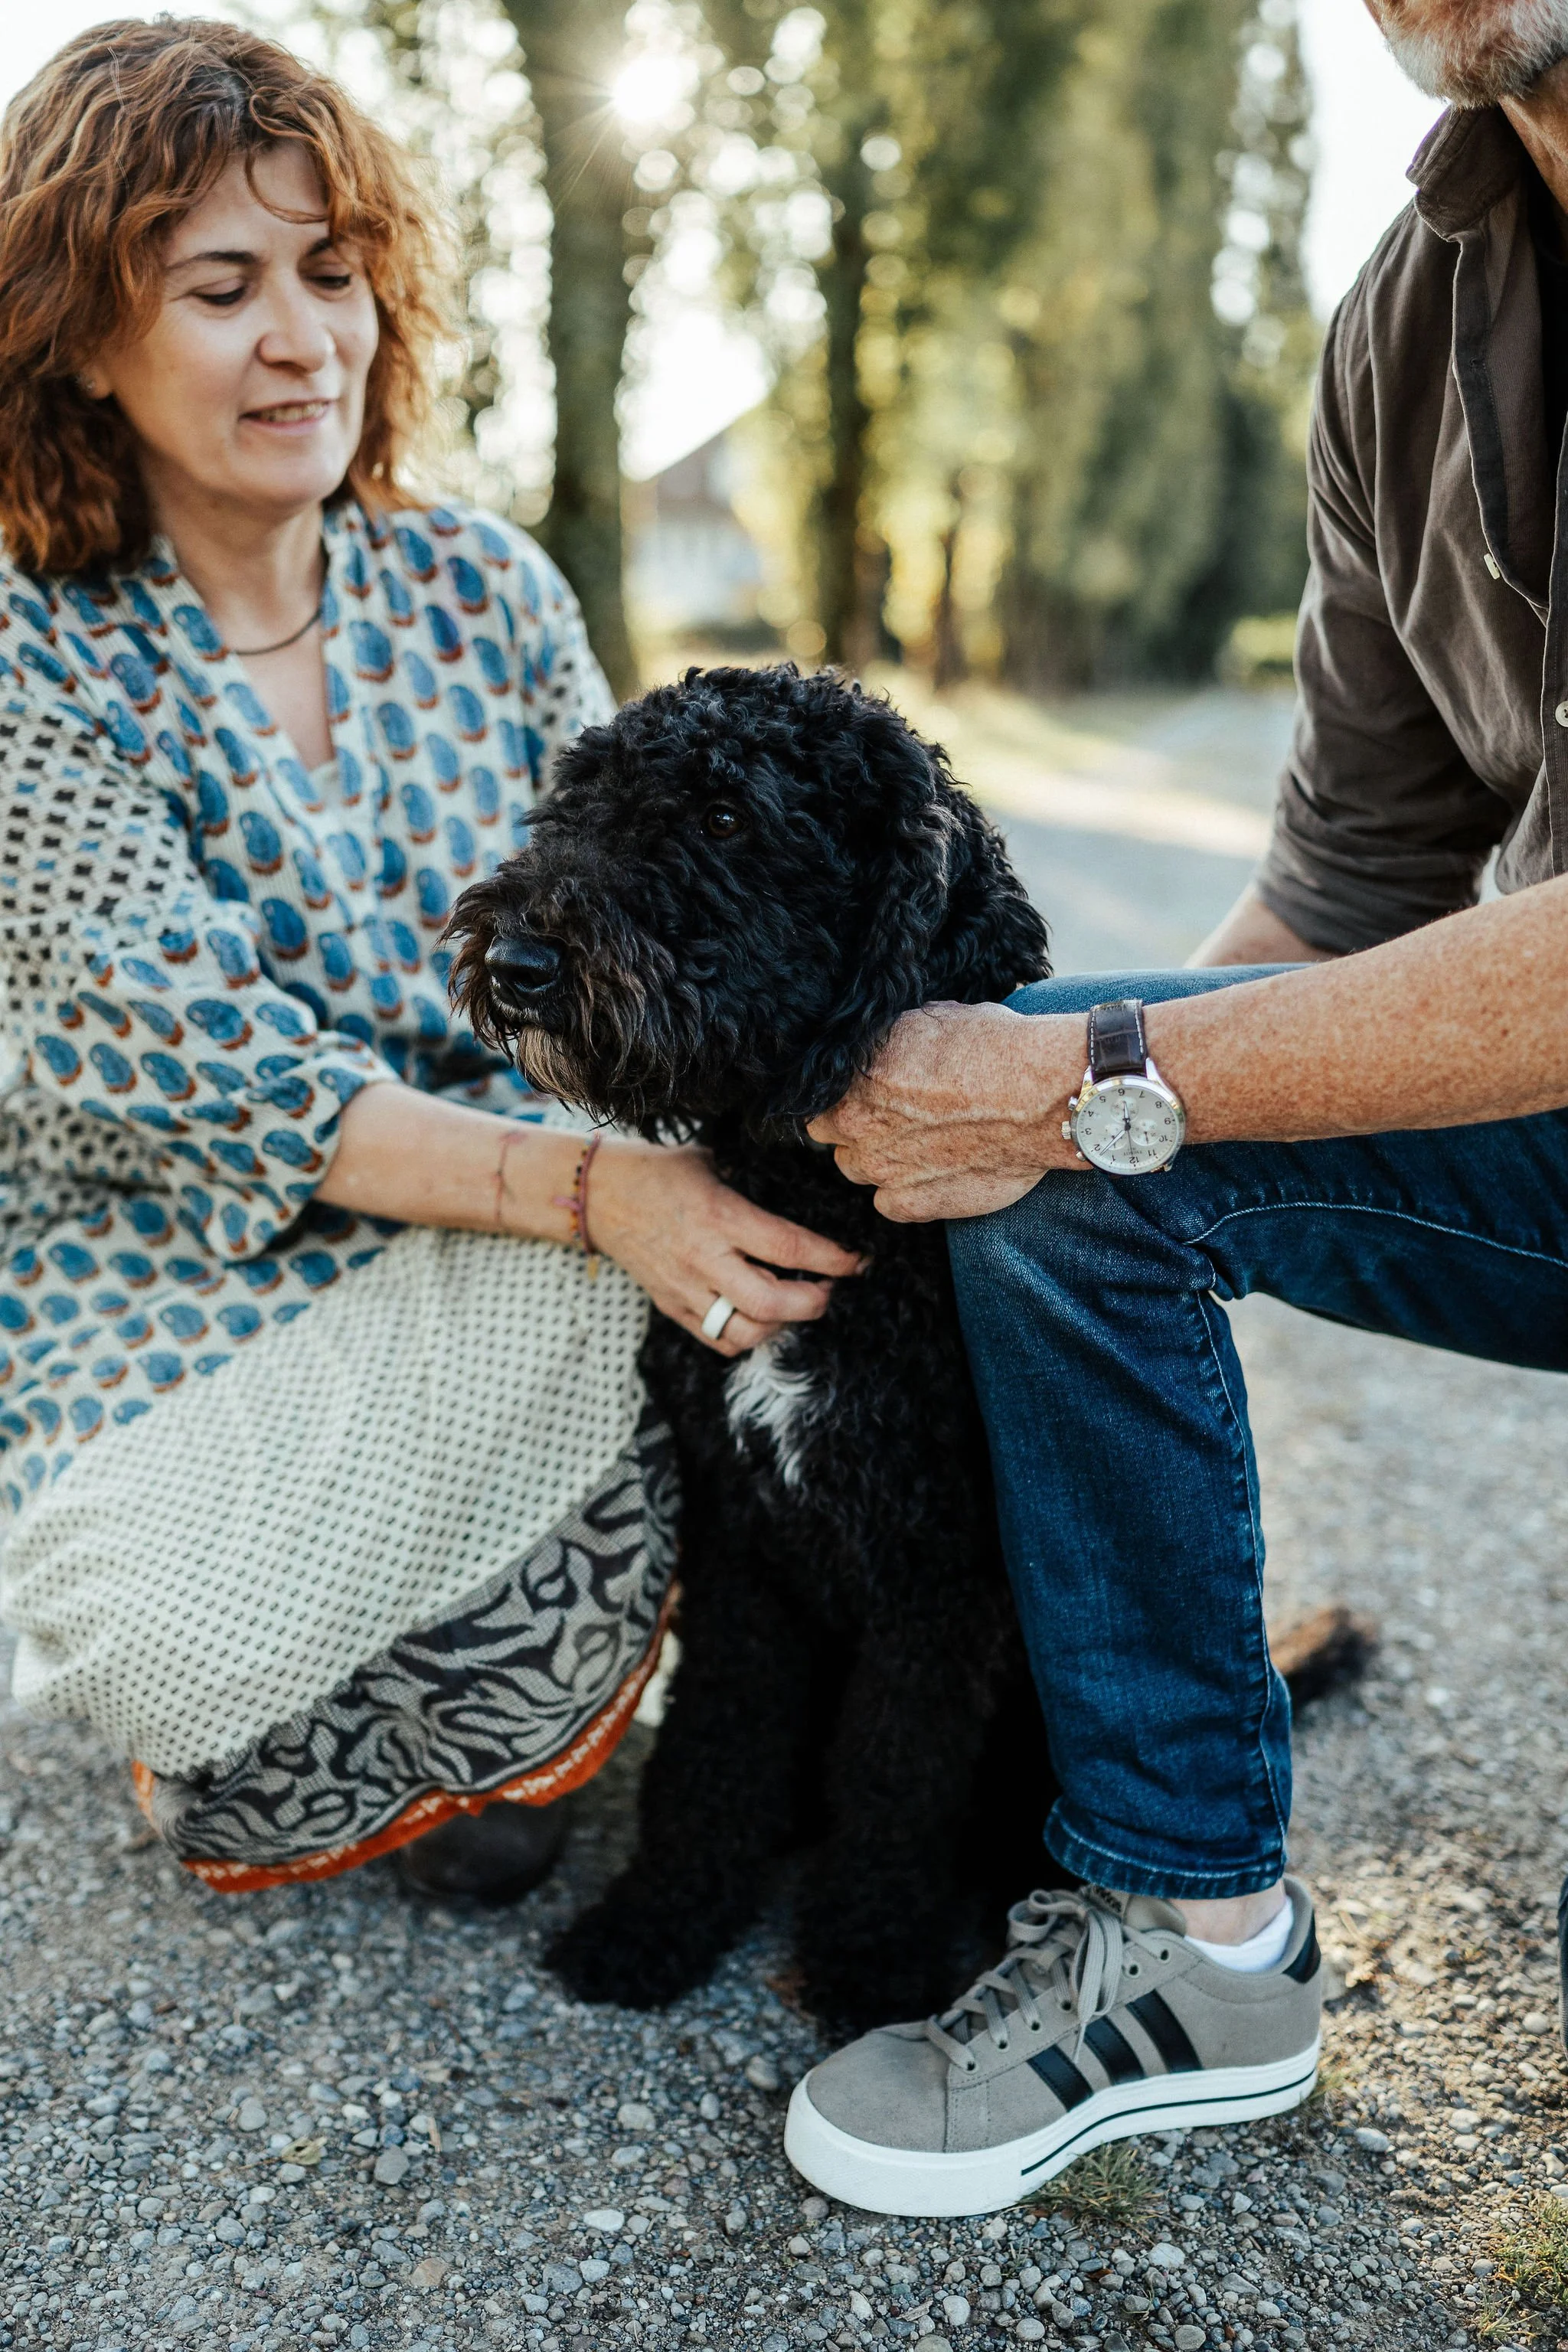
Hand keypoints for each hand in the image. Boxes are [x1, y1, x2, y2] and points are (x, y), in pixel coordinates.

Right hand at [587, 1137, 863, 1355]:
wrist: (598, 1195)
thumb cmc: (661, 1172)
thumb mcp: (713, 1162)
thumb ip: (754, 1184)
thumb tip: (808, 1191)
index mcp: (718, 1215)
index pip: (787, 1246)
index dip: (831, 1259)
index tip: (856, 1260)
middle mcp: (703, 1257)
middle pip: (771, 1303)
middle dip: (813, 1303)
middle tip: (830, 1289)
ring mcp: (685, 1288)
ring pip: (745, 1332)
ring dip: (782, 1326)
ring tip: (797, 1305)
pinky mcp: (672, 1307)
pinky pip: (718, 1341)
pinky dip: (749, 1337)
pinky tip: (763, 1317)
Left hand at [808, 1001, 1084, 1221]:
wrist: (1046, 1096)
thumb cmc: (997, 1048)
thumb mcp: (934, 1018)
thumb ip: (892, 1040)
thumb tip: (883, 1041)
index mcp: (855, 1073)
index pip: (817, 1089)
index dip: (842, 1089)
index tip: (863, 1088)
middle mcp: (858, 1123)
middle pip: (829, 1131)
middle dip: (853, 1123)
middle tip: (892, 1114)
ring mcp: (882, 1168)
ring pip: (855, 1167)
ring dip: (877, 1157)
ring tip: (918, 1142)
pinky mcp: (912, 1204)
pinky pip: (887, 1203)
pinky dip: (904, 1191)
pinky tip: (933, 1171)